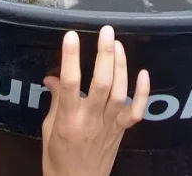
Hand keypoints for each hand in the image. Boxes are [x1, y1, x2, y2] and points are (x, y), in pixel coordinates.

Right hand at [42, 26, 150, 175]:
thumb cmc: (58, 159)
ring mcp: (109, 125)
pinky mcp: (121, 131)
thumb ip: (54, 101)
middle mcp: (90, 120)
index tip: (71, 36)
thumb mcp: (48, 130)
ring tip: (117, 44)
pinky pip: (137, 111)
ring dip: (121, 66)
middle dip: (105, 55)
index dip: (71, 58)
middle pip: (101, 84)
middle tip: (106, 31)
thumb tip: (52, 77)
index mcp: (68, 120)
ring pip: (120, 92)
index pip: (70, 83)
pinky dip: (143, 92)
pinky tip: (143, 73)